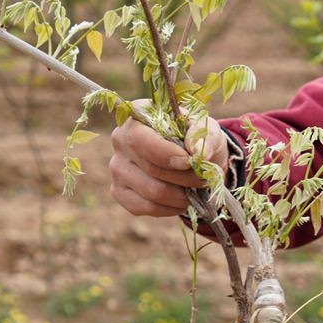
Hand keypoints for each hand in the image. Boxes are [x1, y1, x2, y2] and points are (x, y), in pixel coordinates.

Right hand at [108, 100, 230, 217]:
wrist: (189, 156)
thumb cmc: (194, 137)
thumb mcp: (205, 128)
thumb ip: (203, 135)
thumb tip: (198, 152)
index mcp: (136, 115)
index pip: (141, 139)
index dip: (166, 154)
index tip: (190, 162)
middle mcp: (120, 140)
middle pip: (151, 168)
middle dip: (184, 177)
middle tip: (205, 178)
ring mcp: (117, 167)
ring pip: (152, 191)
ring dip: (181, 195)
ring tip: (196, 189)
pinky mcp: (119, 191)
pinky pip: (146, 207)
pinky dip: (170, 208)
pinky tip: (182, 200)